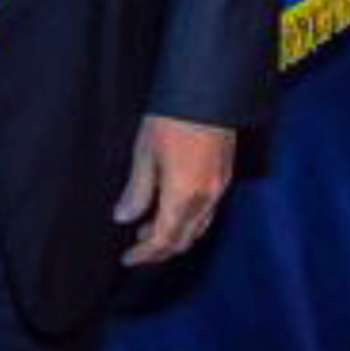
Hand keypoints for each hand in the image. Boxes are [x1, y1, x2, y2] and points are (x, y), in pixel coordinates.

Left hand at [115, 115, 236, 265]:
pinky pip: (207, 213)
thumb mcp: (145, 153)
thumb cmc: (171, 119)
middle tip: (137, 248)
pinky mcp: (225, 177)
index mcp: (183, 197)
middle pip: (184, 240)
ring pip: (198, 229)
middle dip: (160, 251)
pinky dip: (189, 222)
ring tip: (149, 228)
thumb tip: (124, 218)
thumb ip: (137, 190)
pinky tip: (173, 210)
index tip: (127, 258)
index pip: (163, 239)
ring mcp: (219, 189)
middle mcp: (206, 199)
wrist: (209, 92)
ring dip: (175, 236)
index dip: (144, 254)